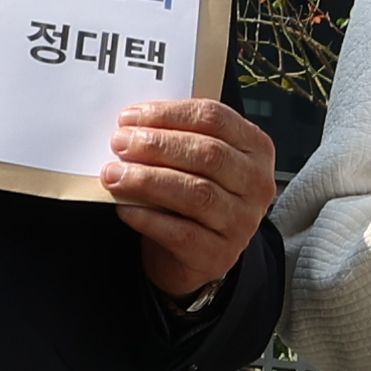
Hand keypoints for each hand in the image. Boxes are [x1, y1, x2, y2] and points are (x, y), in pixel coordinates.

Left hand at [103, 99, 277, 298]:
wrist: (198, 256)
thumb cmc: (195, 197)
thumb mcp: (197, 162)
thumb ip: (177, 140)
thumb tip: (132, 126)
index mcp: (256, 148)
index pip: (216, 118)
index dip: (170, 114)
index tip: (131, 117)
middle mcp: (256, 183)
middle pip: (208, 153)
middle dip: (157, 145)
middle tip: (120, 143)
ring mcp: (241, 221)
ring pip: (196, 193)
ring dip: (148, 180)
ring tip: (115, 174)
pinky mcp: (218, 254)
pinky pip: (182, 233)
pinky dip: (149, 218)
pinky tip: (126, 208)